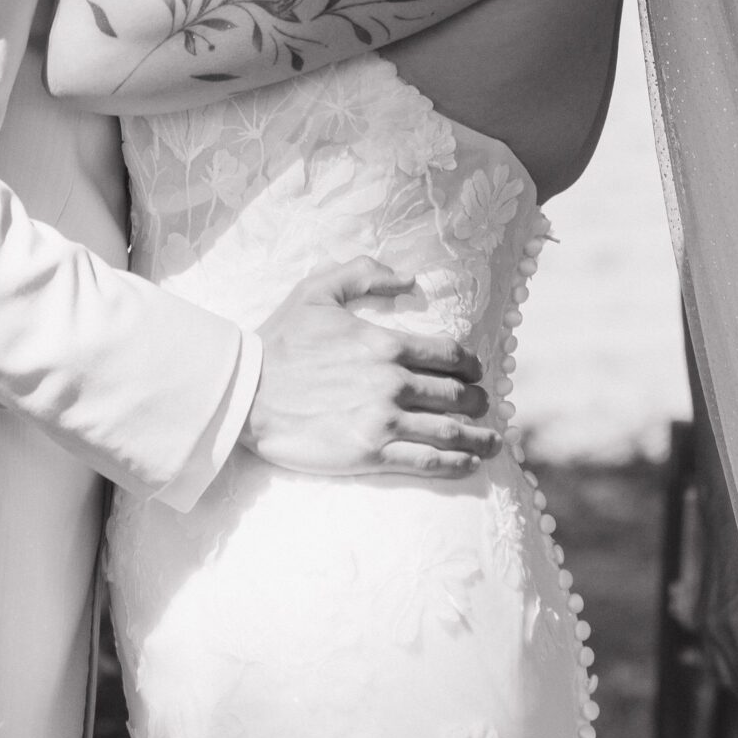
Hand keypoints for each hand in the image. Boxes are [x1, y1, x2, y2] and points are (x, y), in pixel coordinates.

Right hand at [241, 259, 500, 479]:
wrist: (243, 394)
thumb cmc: (278, 342)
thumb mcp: (317, 290)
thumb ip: (363, 274)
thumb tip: (407, 279)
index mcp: (385, 343)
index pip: (450, 355)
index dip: (472, 365)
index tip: (477, 373)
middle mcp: (393, 382)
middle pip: (457, 393)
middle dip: (478, 400)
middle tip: (483, 406)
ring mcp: (383, 421)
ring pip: (451, 430)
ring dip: (480, 436)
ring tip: (493, 441)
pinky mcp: (371, 454)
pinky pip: (428, 461)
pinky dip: (458, 463)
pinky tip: (471, 463)